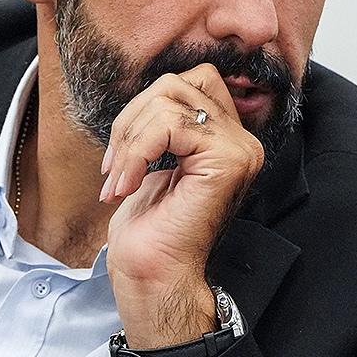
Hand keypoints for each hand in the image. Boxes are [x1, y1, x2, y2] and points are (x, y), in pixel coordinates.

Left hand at [101, 66, 263, 348]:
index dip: (145, 109)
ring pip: (168, 100)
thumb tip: (155, 89)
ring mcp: (240, 149)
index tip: (121, 155)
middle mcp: (243, 141)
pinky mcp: (227, 160)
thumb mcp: (157, 159)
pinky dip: (135, 152)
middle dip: (131, 119)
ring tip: (117, 180)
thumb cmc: (150, 229)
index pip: (190, 82)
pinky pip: (169, 125)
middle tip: (114, 166)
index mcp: (229, 139)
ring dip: (128, 139)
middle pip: (177, 84)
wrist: (153, 275)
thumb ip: (166, 122)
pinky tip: (127, 186)